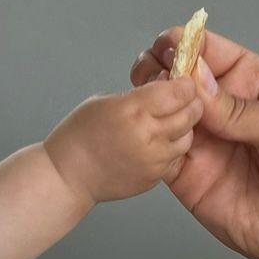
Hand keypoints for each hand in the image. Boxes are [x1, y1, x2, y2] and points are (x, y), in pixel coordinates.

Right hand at [44, 77, 200, 204]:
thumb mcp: (106, 100)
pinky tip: (156, 143)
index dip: (184, 84)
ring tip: (166, 122)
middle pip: (190, 113)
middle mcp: (147, 135)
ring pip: (188, 137)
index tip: (182, 81)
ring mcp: (153, 159)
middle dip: (190, 103)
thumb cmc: (79, 135)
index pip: (179, 91)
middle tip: (182, 100)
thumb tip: (166, 86)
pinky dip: (172, 148)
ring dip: (183, 127)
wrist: (68, 175)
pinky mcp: (154, 177)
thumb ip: (140, 95)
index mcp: (133, 110)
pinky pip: (176, 158)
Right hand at [131, 27, 258, 258]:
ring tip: (159, 113)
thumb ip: (241, 109)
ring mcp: (202, 141)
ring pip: (160, 111)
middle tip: (159, 83)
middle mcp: (221, 107)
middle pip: (174, 76)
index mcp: (250, 81)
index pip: (207, 50)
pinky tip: (155, 141)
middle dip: (159, 72)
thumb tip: (195, 82)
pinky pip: (158, 152)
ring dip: (151, 106)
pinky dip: (149, 143)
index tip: (169, 47)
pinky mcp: (187, 176)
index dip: (184, 44)